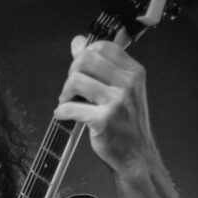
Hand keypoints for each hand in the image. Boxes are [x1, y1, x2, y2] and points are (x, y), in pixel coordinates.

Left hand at [54, 35, 156, 172]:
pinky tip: (63, 115)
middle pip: (86, 59)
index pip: (102, 47)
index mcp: (134, 72)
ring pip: (76, 80)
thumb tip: (77, 43)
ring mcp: (117, 102)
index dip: (84, 55)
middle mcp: (128, 84)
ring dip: (65, 92)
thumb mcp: (121, 90)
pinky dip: (61, 111)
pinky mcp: (103, 120)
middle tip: (72, 87)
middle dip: (72, 71)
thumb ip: (100, 66)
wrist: (136, 155)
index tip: (80, 69)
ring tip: (67, 101)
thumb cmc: (127, 124)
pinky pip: (71, 107)